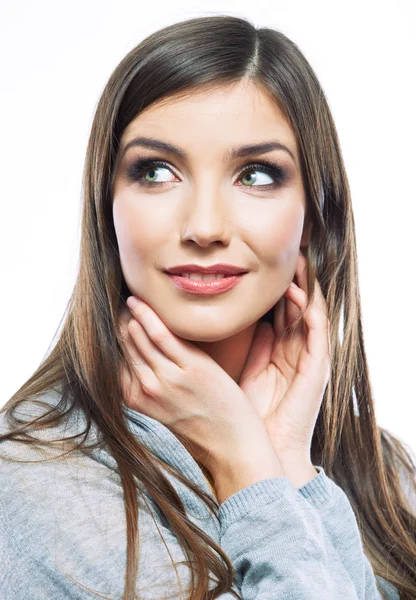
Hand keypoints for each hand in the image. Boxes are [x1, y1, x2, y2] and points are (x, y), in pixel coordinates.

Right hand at [117, 298, 275, 479]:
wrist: (233, 450)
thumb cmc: (204, 430)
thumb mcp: (167, 411)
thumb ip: (152, 387)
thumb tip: (146, 362)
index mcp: (138, 401)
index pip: (114, 361)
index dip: (112, 339)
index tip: (115, 320)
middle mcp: (147, 390)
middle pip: (123, 346)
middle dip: (120, 323)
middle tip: (122, 303)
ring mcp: (168, 379)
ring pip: (138, 337)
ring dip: (132, 315)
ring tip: (133, 299)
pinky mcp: (191, 369)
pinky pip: (161, 335)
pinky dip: (148, 316)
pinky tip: (140, 302)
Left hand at [239, 249, 330, 465]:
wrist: (262, 446)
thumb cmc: (252, 413)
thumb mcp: (250, 370)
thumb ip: (254, 345)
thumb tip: (250, 320)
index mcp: (282, 351)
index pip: (281, 312)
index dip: (274, 289)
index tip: (262, 266)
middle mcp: (299, 351)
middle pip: (297, 307)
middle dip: (292, 280)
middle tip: (285, 252)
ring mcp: (310, 357)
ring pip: (310, 312)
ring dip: (305, 287)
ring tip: (296, 261)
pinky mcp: (318, 366)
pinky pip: (317, 330)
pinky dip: (308, 309)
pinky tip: (296, 291)